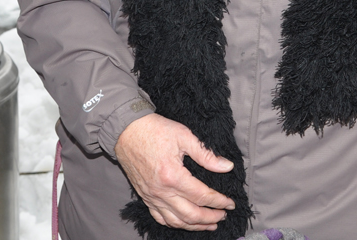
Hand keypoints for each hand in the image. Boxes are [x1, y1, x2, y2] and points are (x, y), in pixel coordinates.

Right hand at [114, 113, 234, 230]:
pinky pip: (160, 218)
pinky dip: (175, 223)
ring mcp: (152, 197)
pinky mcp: (145, 197)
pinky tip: (185, 222)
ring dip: (194, 226)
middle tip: (223, 216)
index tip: (230, 203)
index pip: (202, 196)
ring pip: (176, 221)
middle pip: (191, 215)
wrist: (126, 130)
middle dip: (210, 218)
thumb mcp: (184, 136)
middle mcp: (162, 191)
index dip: (219, 201)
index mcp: (173, 176)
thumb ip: (206, 155)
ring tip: (209, 225)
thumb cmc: (154, 130)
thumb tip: (227, 167)